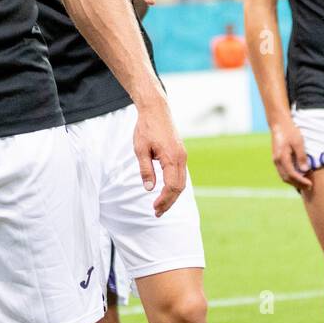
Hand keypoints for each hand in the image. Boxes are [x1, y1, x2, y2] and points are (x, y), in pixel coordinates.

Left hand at [132, 98, 186, 216]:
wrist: (156, 109)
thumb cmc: (146, 128)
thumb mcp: (140, 149)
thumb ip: (146, 170)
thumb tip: (149, 189)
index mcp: (172, 158)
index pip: (171, 186)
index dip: (164, 200)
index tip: (154, 209)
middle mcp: (181, 158)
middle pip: (179, 187)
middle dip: (169, 202)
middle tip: (157, 213)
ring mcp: (183, 155)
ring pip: (182, 182)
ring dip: (172, 195)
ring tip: (161, 206)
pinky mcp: (181, 153)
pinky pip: (181, 174)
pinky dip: (175, 186)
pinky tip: (166, 191)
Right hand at [270, 119, 311, 191]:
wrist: (279, 124)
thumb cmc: (290, 131)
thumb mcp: (298, 142)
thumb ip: (301, 156)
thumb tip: (304, 170)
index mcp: (282, 157)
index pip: (291, 174)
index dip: (301, 181)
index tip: (310, 184)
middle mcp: (277, 161)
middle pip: (286, 178)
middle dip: (298, 184)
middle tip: (309, 186)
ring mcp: (276, 160)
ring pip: (284, 176)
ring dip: (294, 182)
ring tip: (305, 183)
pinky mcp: (277, 159)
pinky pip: (283, 172)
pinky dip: (291, 177)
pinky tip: (299, 176)